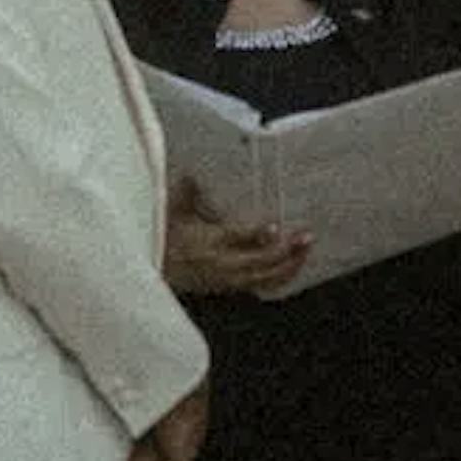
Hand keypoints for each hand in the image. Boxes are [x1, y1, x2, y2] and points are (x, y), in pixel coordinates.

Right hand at [164, 185, 310, 299]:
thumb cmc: (164, 238)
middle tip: (304, 237)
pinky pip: (260, 286)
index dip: (255, 235)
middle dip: (284, 252)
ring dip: (288, 266)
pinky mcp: (230, 287)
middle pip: (257, 263)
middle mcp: (220, 264)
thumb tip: (191, 173)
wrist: (156, 269)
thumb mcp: (173, 211)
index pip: (234, 240)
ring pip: (263, 279)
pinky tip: (293, 268)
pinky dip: (279, 278)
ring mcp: (227, 279)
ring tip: (305, 251)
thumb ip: (186, 191)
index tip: (274, 227)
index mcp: (207, 243)